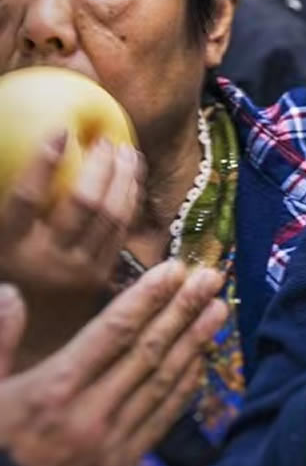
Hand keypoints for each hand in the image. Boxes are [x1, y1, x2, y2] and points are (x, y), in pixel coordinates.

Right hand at [0, 135, 142, 316]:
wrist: (19, 335)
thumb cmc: (5, 269)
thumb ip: (12, 205)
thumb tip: (30, 152)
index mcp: (7, 248)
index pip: (27, 198)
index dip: (43, 164)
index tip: (60, 131)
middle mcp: (44, 261)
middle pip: (84, 202)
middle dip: (100, 165)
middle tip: (105, 140)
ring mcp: (76, 272)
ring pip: (112, 215)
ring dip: (124, 178)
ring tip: (127, 151)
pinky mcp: (99, 278)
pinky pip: (122, 231)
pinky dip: (131, 200)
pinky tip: (132, 179)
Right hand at [0, 262, 227, 465]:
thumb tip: (11, 292)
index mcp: (52, 389)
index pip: (112, 332)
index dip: (148, 297)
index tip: (175, 269)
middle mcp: (90, 412)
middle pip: (148, 351)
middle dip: (183, 310)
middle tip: (213, 278)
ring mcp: (112, 442)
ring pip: (162, 382)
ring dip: (194, 343)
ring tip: (219, 311)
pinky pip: (161, 420)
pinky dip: (184, 389)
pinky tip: (202, 364)